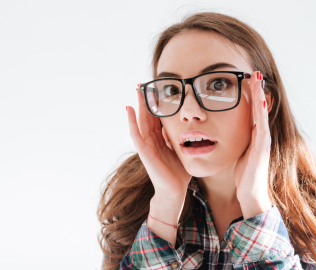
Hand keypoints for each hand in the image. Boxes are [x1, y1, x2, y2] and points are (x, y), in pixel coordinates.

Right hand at [126, 85, 191, 202]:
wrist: (175, 190)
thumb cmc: (179, 172)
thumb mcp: (182, 149)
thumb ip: (181, 136)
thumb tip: (186, 122)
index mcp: (160, 138)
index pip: (156, 117)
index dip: (155, 104)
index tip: (155, 89)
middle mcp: (151, 140)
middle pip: (147, 116)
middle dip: (145, 100)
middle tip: (142, 84)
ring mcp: (146, 145)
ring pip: (140, 121)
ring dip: (138, 105)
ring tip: (136, 91)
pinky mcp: (144, 152)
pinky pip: (136, 134)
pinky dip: (131, 122)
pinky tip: (129, 109)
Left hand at [233, 71, 272, 218]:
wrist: (250, 193)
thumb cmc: (242, 175)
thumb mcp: (236, 152)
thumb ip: (233, 140)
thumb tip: (221, 131)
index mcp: (253, 135)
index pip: (252, 110)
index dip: (251, 94)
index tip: (247, 78)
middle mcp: (261, 135)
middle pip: (260, 107)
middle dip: (258, 89)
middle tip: (255, 72)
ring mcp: (263, 141)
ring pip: (262, 113)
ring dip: (260, 95)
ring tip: (258, 79)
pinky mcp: (262, 148)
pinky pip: (261, 127)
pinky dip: (261, 113)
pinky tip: (259, 102)